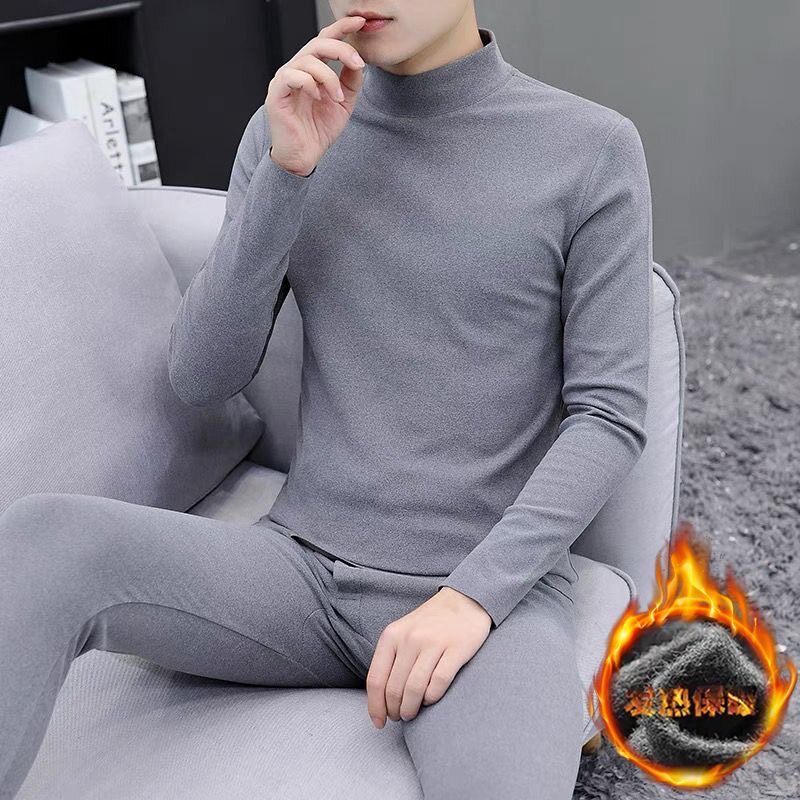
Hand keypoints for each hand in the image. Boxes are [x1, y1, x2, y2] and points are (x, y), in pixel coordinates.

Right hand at [264, 14, 367, 176]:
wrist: (304, 157)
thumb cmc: (318, 132)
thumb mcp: (343, 103)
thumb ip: (350, 81)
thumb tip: (358, 60)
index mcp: (311, 70)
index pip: (325, 40)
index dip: (341, 28)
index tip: (359, 23)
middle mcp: (296, 70)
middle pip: (317, 43)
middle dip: (341, 49)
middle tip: (357, 62)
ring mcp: (284, 80)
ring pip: (308, 60)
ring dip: (329, 77)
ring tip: (337, 98)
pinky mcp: (277, 94)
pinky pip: (293, 76)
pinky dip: (310, 84)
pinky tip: (318, 98)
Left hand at [366, 587, 491, 728]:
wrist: (464, 600)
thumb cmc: (431, 623)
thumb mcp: (403, 633)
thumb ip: (391, 659)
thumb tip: (381, 699)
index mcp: (392, 636)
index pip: (376, 680)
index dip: (375, 707)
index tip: (380, 722)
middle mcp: (410, 639)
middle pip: (394, 689)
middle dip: (395, 711)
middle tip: (401, 717)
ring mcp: (433, 643)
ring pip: (414, 690)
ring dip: (412, 709)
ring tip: (413, 713)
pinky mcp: (456, 649)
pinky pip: (438, 683)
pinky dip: (432, 697)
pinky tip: (431, 698)